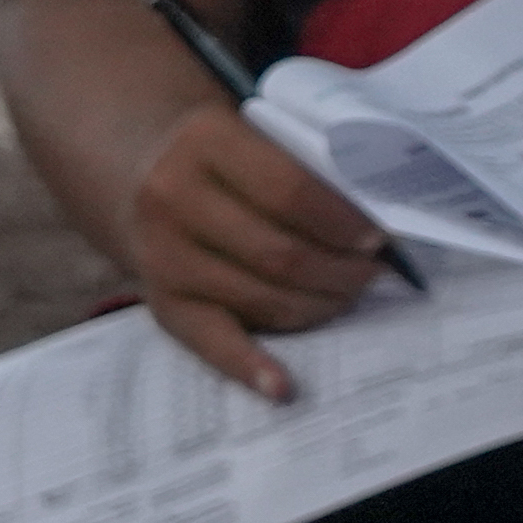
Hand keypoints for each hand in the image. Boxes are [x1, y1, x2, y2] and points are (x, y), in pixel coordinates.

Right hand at [123, 102, 386, 398]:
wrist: (142, 176)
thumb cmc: (225, 160)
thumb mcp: (254, 135)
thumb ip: (306, 164)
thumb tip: (380, 220)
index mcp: (206, 142)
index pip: (291, 191)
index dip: (342, 222)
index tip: (380, 238)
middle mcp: (172, 198)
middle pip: (280, 253)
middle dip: (341, 271)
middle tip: (374, 273)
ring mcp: (162, 256)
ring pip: (262, 298)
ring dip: (319, 306)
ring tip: (348, 296)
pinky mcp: (161, 303)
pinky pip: (211, 342)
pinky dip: (250, 367)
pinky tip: (282, 387)